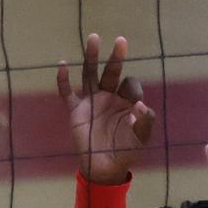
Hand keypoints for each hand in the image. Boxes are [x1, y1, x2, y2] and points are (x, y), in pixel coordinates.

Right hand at [57, 32, 154, 183]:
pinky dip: (63, 81)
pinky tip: (62, 65)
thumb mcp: (140, 138)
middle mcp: (108, 96)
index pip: (130, 85)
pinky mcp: (76, 111)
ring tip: (94, 38)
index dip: (133, 89)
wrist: (105, 168)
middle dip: (116, 58)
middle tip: (121, 41)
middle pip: (111, 72)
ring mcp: (91, 102)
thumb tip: (141, 106)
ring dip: (91, 57)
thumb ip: (145, 122)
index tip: (135, 104)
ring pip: (90, 74)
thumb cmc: (125, 151)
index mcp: (125, 101)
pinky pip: (67, 93)